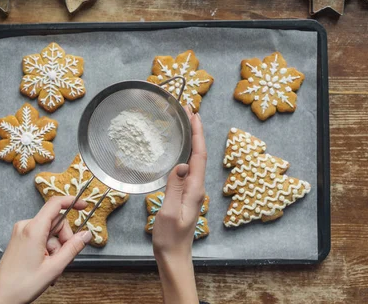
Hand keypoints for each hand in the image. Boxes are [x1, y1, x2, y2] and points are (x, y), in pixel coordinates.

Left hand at [0, 196, 91, 303]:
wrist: (0, 297)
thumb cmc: (21, 285)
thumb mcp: (54, 268)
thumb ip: (72, 248)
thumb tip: (86, 234)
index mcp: (33, 230)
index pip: (55, 204)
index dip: (72, 201)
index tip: (84, 206)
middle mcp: (25, 227)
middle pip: (55, 222)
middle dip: (64, 240)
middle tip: (63, 259)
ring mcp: (21, 233)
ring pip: (49, 233)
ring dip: (55, 249)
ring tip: (51, 269)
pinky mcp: (20, 239)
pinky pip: (40, 238)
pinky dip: (47, 250)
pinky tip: (45, 266)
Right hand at [152, 107, 206, 303]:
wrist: (174, 256)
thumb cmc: (170, 238)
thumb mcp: (168, 211)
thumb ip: (174, 187)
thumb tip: (181, 164)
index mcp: (195, 189)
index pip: (199, 156)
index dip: (198, 133)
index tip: (194, 114)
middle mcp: (196, 187)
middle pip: (199, 154)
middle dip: (196, 131)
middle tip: (189, 110)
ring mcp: (192, 191)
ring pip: (194, 160)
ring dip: (191, 140)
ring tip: (185, 123)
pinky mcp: (185, 195)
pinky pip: (187, 169)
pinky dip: (185, 153)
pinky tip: (178, 149)